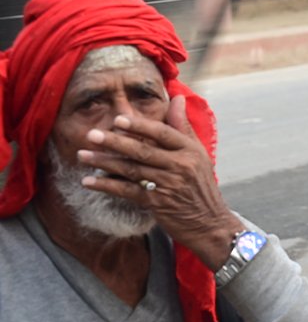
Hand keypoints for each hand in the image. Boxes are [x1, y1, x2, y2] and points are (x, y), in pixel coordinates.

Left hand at [77, 95, 243, 268]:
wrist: (210, 224)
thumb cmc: (201, 186)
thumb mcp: (199, 155)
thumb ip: (183, 127)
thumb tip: (177, 98)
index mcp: (191, 151)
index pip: (163, 133)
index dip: (139, 126)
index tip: (118, 119)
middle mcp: (181, 166)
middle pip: (142, 150)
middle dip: (114, 142)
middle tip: (91, 135)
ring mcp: (168, 185)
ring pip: (131, 170)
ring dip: (104, 162)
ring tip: (82, 155)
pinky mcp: (157, 203)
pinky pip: (127, 191)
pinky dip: (107, 185)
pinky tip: (89, 181)